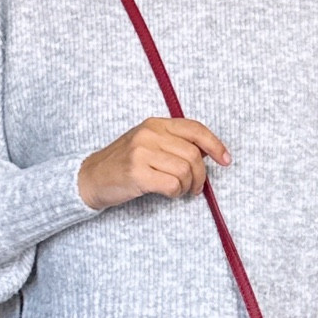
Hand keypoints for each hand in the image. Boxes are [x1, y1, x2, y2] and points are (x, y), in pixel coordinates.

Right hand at [77, 117, 229, 209]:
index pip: (195, 129)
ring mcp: (142, 153)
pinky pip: (172, 184)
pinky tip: (168, 194)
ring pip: (185, 170)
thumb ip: (173, 143)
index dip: (215, 145)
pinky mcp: (137, 173)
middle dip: (201, 176)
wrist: (91, 177)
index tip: (226, 160)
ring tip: (180, 191)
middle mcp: (149, 134)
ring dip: (188, 186)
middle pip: (193, 155)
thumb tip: (207, 152)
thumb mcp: (147, 144)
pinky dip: (175, 193)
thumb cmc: (123, 164)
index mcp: (155, 124)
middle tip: (196, 188)